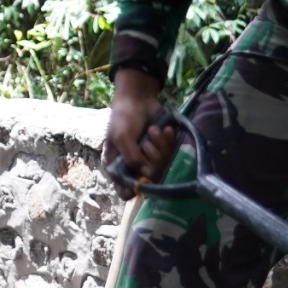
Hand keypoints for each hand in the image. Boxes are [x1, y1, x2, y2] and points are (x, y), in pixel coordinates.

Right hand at [102, 66, 176, 193]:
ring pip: (162, 165)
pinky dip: (168, 140)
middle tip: (146, 143)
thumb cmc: (123, 117)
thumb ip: (131, 157)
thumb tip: (146, 174)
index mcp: (117, 165)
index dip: (133, 190)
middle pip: (149, 177)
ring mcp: (149, 157)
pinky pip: (170, 153)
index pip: (124, 190)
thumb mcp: (121, 136)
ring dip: (160, 145)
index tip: (143, 179)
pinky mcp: (162, 148)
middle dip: (151, 158)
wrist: (138, 98)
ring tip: (153, 130)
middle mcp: (133, 165)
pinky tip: (164, 129)